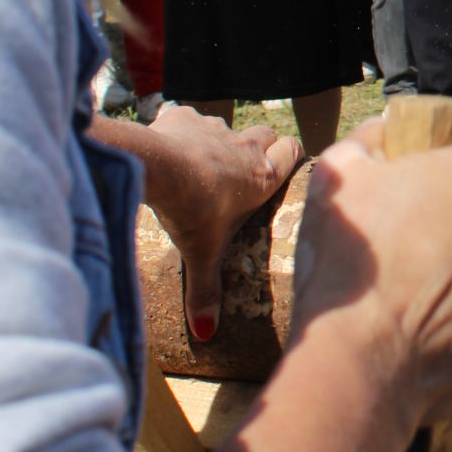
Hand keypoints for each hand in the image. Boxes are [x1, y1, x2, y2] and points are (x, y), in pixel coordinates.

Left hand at [141, 105, 303, 340]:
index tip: (285, 164)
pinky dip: (179, 128)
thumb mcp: (202, 255)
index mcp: (262, 177)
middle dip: (260, 145)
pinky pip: (185, 117)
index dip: (291, 155)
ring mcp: (215, 129)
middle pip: (266, 134)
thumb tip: (206, 335)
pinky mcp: (184, 117)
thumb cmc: (191, 212)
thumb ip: (206, 293)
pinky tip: (167, 145)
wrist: (158, 170)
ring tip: (198, 164)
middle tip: (242, 169)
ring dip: (217, 141)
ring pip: (225, 128)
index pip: (293, 150)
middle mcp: (246, 148)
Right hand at [291, 122, 451, 424]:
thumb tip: (385, 128)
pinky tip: (418, 327)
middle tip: (401, 247)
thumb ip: (369, 140)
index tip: (399, 198)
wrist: (361, 358)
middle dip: (451, 224)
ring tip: (406, 293)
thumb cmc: (351, 257)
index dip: (427, 176)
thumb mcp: (340, 172)